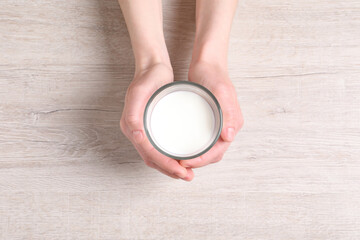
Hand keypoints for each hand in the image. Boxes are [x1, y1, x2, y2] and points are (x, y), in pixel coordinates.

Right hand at [120, 63, 193, 180]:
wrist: (152, 68)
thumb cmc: (147, 79)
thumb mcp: (138, 94)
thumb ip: (133, 114)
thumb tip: (137, 136)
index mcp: (131, 127)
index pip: (148, 153)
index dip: (164, 165)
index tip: (180, 171)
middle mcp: (136, 132)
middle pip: (153, 159)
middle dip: (169, 170)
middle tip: (186, 176)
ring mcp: (144, 130)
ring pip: (157, 156)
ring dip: (170, 167)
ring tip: (186, 173)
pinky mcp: (153, 126)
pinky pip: (160, 148)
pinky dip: (170, 157)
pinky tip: (182, 159)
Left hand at [180, 61, 243, 167]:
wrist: (208, 64)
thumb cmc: (215, 76)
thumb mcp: (222, 92)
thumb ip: (228, 113)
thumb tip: (229, 137)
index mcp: (232, 125)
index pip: (218, 152)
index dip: (202, 161)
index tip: (186, 163)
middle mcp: (226, 128)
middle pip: (212, 154)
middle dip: (197, 163)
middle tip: (178, 165)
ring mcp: (217, 125)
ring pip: (206, 150)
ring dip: (194, 158)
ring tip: (177, 160)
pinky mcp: (208, 121)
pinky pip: (201, 140)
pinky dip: (192, 148)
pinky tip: (179, 148)